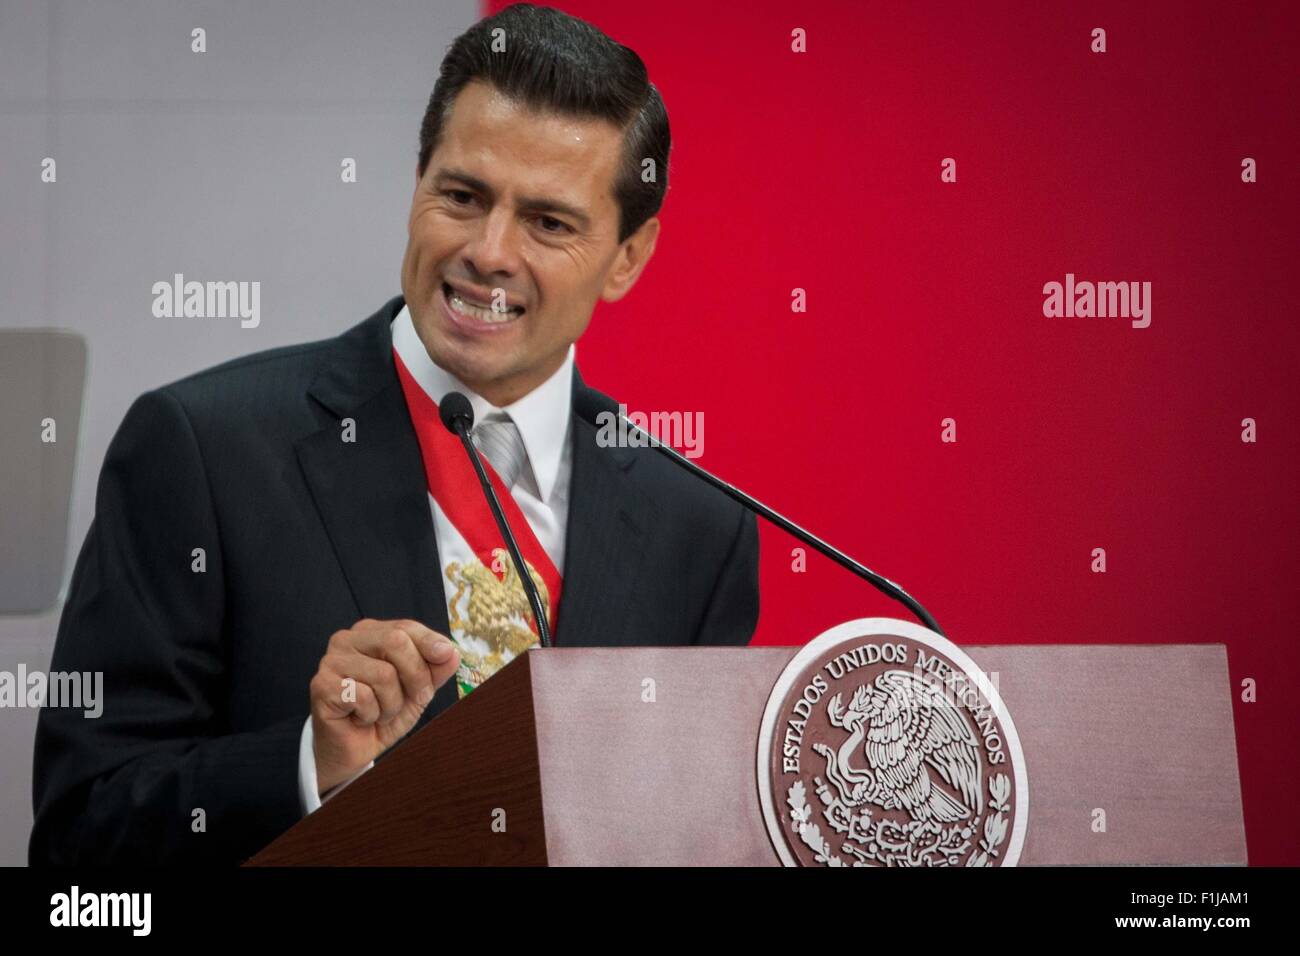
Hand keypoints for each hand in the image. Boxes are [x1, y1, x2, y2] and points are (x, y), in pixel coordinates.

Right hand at [309, 618, 458, 794]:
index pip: (406, 627)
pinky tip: (361, 718)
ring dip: (392, 704)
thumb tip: (452, 652)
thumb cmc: (383, 714)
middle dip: (415, 676)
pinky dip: (372, 715)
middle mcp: (347, 640)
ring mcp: (331, 661)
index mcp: (370, 633)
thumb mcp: (417, 691)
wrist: (352, 751)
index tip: (446, 655)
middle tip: (413, 699)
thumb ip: (435, 670)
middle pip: (396, 641)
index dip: (430, 642)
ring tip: (380, 712)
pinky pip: (363, 696)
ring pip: (383, 674)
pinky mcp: (322, 686)